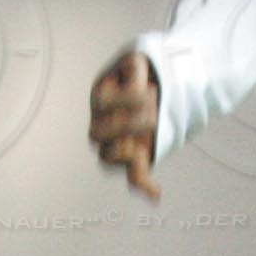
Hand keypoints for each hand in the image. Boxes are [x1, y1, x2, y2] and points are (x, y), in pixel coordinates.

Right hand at [88, 47, 161, 201]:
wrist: (157, 84)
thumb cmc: (144, 73)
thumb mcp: (139, 63)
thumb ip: (135, 73)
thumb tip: (141, 88)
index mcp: (101, 96)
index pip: (102, 101)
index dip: (127, 98)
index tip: (151, 90)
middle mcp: (101, 122)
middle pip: (97, 133)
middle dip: (129, 123)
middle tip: (153, 113)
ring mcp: (114, 143)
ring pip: (108, 157)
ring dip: (131, 149)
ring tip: (154, 133)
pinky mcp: (133, 157)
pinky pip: (132, 177)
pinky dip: (144, 185)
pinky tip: (156, 192)